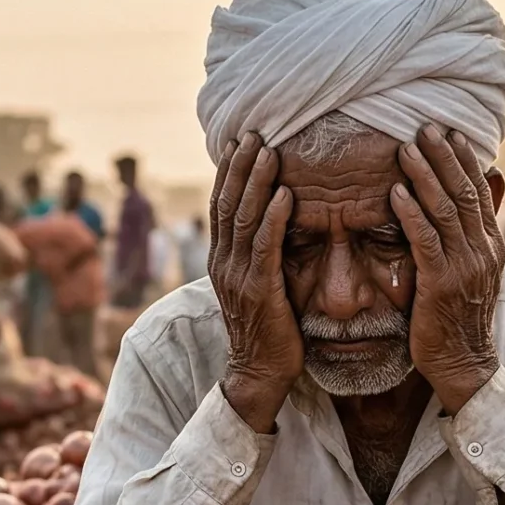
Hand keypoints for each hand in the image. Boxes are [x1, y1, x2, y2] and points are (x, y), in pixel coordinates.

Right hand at [209, 132, 300, 431]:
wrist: (259, 372)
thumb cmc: (266, 328)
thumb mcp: (257, 284)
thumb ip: (259, 254)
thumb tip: (273, 223)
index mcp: (221, 259)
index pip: (220, 205)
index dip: (228, 172)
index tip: (239, 141)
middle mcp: (223, 263)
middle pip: (227, 202)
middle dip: (240, 165)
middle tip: (253, 132)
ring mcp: (238, 276)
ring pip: (243, 218)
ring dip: (256, 180)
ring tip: (268, 150)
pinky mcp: (259, 290)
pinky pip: (264, 247)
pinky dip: (272, 218)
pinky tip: (284, 194)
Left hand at [391, 125, 503, 411]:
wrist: (464, 365)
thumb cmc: (460, 320)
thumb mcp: (473, 275)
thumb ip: (469, 241)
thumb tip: (469, 212)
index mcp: (492, 247)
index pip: (480, 194)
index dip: (465, 161)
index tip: (451, 134)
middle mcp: (483, 252)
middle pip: (464, 193)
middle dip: (444, 158)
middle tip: (426, 127)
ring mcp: (464, 268)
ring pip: (445, 211)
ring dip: (425, 176)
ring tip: (406, 149)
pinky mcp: (440, 284)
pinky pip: (425, 241)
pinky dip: (411, 214)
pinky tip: (396, 194)